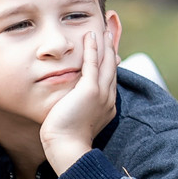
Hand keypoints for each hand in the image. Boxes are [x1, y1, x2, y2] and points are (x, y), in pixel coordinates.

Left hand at [40, 16, 117, 175]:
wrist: (67, 148)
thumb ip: (77, 108)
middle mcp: (108, 97)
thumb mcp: (76, 121)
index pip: (110, 79)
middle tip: (111, 33)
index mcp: (107, 105)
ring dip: (105, 45)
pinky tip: (91, 36)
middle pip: (112, 68)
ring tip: (103, 31)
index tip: (109, 52)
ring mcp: (101, 93)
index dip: (110, 63)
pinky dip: (93, 49)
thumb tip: (71, 104)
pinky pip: (93, 64)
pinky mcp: (90, 90)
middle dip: (111, 49)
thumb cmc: (66, 140)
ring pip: (105, 63)